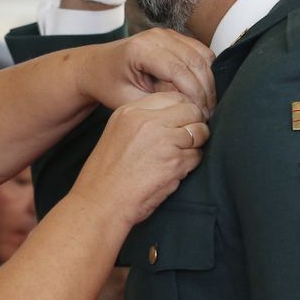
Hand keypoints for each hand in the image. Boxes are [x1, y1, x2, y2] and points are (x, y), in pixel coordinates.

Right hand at [70, 93, 208, 226]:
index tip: (180, 123)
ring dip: (194, 145)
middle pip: (191, 110)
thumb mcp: (117, 132)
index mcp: (131, 111)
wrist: (100, 203)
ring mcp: (163, 140)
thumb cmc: (107, 174)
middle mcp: (147, 121)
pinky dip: (190, 165)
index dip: (182, 110)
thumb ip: (143, 119)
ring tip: (177, 158)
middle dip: (194, 125)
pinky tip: (171, 172)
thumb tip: (177, 114)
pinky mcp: (174, 162)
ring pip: (199, 132)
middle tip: (185, 141)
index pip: (173, 96)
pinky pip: (197, 156)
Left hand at [79, 29, 216, 117]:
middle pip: (196, 61)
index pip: (180, 71)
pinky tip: (202, 92)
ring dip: (209, 81)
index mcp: (141, 49)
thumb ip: (156, 103)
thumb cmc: (108, 85)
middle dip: (206, 90)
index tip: (201, 115)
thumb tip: (188, 106)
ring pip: (203, 55)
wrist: (97, 66)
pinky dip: (206, 71)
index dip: (195, 95)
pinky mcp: (174, 36)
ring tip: (207, 106)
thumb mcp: (127, 101)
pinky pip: (200, 52)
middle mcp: (157, 36)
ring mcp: (167, 33)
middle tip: (209, 115)